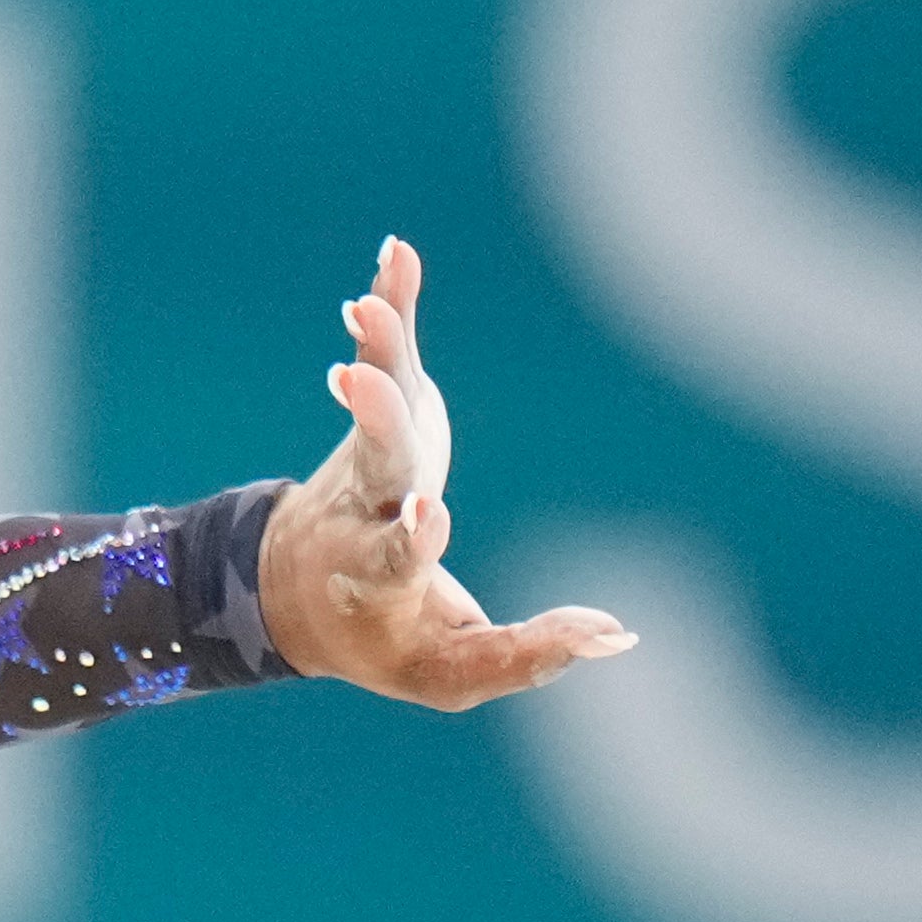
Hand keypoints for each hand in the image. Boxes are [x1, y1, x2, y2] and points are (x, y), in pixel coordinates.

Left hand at [255, 237, 627, 709]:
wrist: (299, 589)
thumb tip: (622, 636)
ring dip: (376, 350)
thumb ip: (531, 653)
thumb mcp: (452, 669)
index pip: (398, 558)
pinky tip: (396, 252)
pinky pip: (387, 351)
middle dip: (375, 423)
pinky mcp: (381, 412)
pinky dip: (393, 302)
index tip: (424, 513)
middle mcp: (367, 512)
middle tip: (358, 382)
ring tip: (364, 305)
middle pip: (374, 466)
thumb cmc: (393, 635)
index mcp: (382, 578)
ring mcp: (370, 458)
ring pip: (374, 402)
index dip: (412, 538)